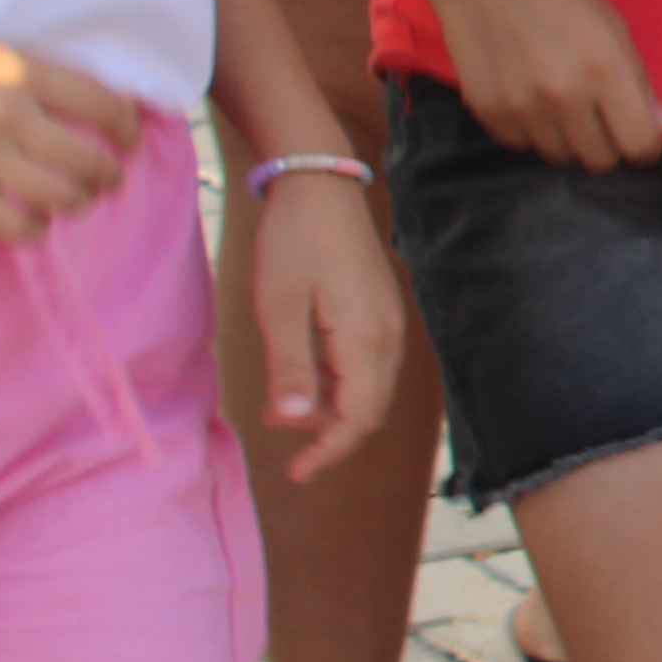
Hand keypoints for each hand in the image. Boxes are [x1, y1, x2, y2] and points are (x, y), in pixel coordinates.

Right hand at [0, 31, 144, 242]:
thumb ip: (46, 78)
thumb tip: (108, 107)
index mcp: (23, 72)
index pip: (103, 104)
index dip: (128, 128)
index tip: (130, 141)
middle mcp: (7, 113)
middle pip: (87, 158)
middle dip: (109, 174)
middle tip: (110, 179)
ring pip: (58, 196)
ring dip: (80, 203)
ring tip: (79, 200)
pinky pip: (11, 225)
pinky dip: (34, 231)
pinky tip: (38, 223)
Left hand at [240, 170, 405, 483]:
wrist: (320, 187)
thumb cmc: (293, 243)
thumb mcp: (279, 306)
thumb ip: (290, 366)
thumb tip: (294, 420)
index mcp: (365, 340)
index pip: (357, 417)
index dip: (329, 451)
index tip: (296, 473)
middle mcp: (388, 336)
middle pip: (368, 408)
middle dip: (327, 432)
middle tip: (274, 426)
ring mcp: (388, 323)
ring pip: (368, 388)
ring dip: (329, 406)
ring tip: (279, 402)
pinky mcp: (378, 311)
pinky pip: (365, 364)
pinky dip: (336, 382)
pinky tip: (302, 371)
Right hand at [419, 0, 661, 172]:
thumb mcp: (613, 27)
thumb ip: (641, 84)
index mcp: (605, 69)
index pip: (638, 143)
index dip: (646, 147)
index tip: (641, 138)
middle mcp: (563, 94)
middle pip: (599, 160)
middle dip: (607, 144)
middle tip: (600, 116)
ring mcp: (520, 106)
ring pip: (559, 157)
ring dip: (567, 139)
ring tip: (560, 100)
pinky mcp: (485, 110)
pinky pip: (520, 145)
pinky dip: (531, 131)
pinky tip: (527, 96)